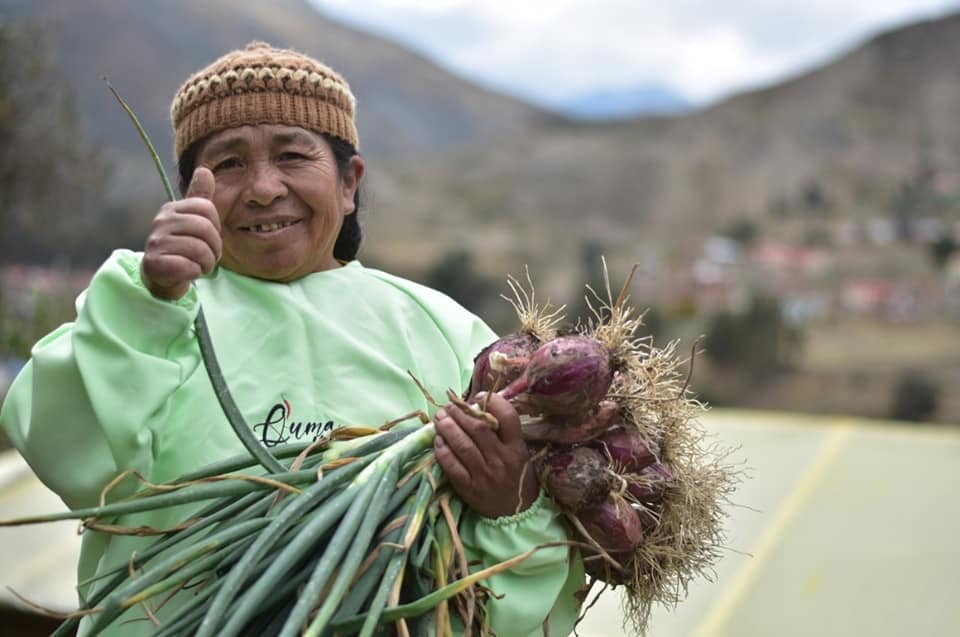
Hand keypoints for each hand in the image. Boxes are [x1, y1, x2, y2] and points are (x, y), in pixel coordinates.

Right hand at [140, 167, 221, 299]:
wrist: (162, 276)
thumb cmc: (182, 246)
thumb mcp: (193, 220)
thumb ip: (199, 198)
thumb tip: (205, 170)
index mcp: (172, 208)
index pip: (207, 208)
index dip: (215, 227)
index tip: (207, 238)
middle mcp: (160, 221)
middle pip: (206, 229)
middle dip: (214, 248)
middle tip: (206, 256)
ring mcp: (155, 242)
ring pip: (200, 250)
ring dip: (206, 263)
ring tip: (198, 265)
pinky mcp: (154, 263)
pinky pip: (189, 266)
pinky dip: (195, 272)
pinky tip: (187, 272)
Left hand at [433, 392, 538, 517]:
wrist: (516, 513)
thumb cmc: (516, 476)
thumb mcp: (519, 452)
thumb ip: (503, 432)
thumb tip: (478, 406)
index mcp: (516, 448)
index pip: (507, 417)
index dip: (492, 402)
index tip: (478, 396)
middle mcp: (501, 460)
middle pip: (478, 429)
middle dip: (460, 413)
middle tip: (448, 406)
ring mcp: (485, 475)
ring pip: (463, 446)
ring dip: (448, 428)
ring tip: (439, 418)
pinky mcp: (470, 489)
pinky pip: (452, 467)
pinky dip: (443, 451)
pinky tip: (437, 441)